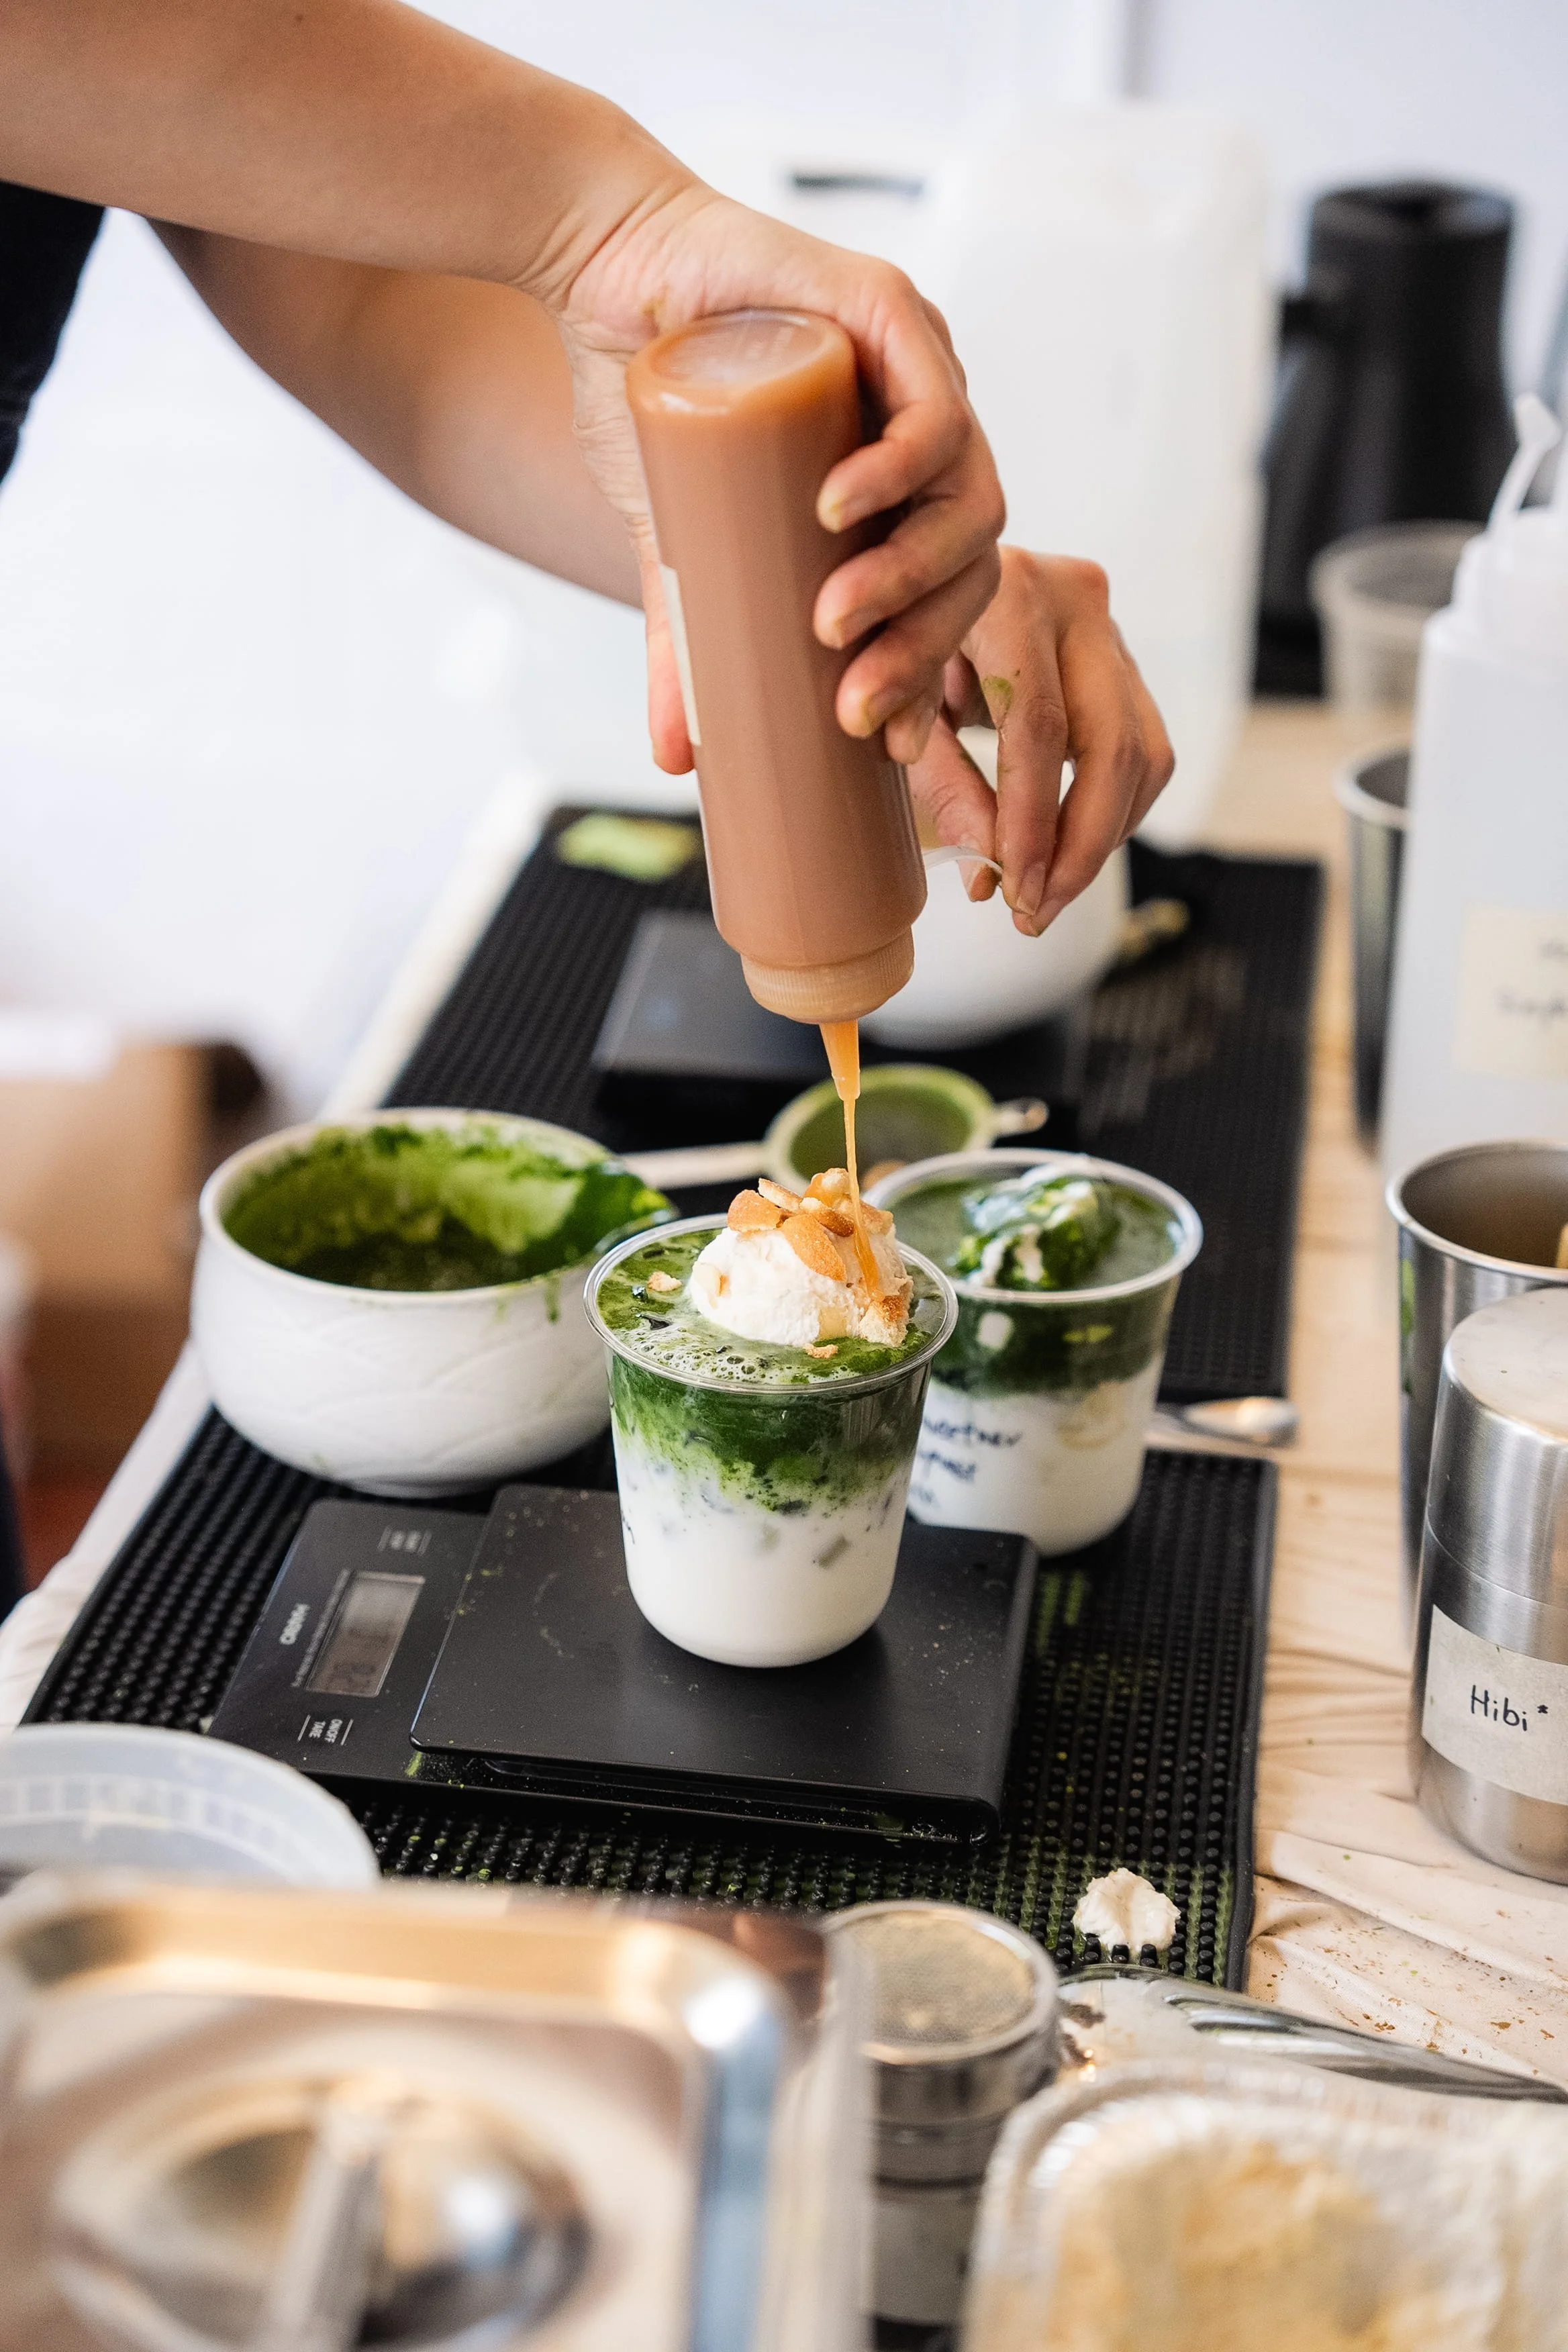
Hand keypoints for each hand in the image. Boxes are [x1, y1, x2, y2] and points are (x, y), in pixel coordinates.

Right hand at [544, 176, 1004, 775]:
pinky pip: (935, 410)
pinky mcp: (890, 312)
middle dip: (919, 650)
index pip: (949, 601)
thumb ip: (686, 641)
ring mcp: (920, 370)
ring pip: (970, 499)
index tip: (889, 751)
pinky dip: (899, 471)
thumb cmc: (642, 397)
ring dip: (910, 577)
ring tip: (833, 622)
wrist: (599, 269)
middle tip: (851, 705)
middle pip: (972, 566)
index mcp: (897, 492)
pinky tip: (839, 511)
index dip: (933, 681)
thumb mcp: (672, 545)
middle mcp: (925, 433)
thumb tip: (677, 759)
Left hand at [907, 547, 1173, 933]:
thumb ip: (943, 783)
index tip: (1014, 889)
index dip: (1032, 819)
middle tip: (1037, 912)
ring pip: (1144, 755)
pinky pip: (1145, 751)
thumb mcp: (901, 706)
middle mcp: (1077, 599)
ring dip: (1102, 840)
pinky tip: (1067, 851)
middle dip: (1080, 846)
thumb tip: (987, 877)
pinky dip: (1113, 813)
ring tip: (1046, 895)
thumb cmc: (897, 641)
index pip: (1038, 724)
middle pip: (1113, 745)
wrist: (920, 574)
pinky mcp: (1124, 660)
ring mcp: (1110, 628)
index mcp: (1010, 592)